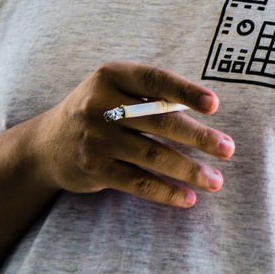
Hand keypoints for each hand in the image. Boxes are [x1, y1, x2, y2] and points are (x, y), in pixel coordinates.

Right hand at [26, 61, 234, 207]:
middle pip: (158, 120)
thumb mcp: (114, 88)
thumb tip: (205, 109)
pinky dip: (164, 192)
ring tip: (216, 181)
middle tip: (228, 149)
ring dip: (188, 170)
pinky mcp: (94, 168)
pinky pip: (136, 182)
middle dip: (198, 137)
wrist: (46, 144)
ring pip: (152, 155)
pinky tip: (187, 198)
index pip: (154, 80)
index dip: (185, 91)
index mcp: (111, 75)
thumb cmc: (98, 109)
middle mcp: (100, 104)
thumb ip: (150, 93)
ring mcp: (96, 138)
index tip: (214, 105)